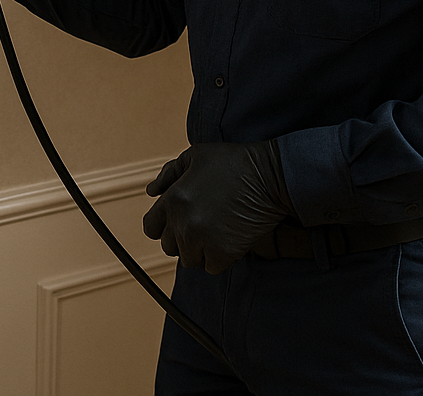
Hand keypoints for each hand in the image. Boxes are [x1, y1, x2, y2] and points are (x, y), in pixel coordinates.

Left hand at [142, 141, 292, 274]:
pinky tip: (230, 237)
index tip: (178, 221)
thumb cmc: (234, 162)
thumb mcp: (196, 156)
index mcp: (173, 199)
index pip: (151, 227)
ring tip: (218, 229)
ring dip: (201, 249)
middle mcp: (182, 223)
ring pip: (189, 259)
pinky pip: (211, 267)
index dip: (163, 225)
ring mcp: (202, 241)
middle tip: (204, 223)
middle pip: (168, 247)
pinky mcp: (222, 254)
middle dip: (182, 237)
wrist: (271, 177)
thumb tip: (152, 191)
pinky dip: (220, 257)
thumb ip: (169, 173)